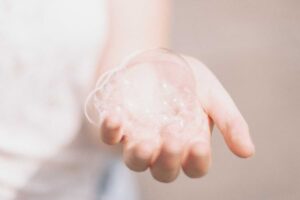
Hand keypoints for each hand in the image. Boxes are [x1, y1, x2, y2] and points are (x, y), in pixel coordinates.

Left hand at [99, 55, 254, 182]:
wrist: (155, 59)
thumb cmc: (186, 78)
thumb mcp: (212, 94)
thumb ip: (229, 121)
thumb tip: (248, 152)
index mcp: (189, 143)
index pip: (195, 165)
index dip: (197, 160)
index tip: (198, 143)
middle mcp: (163, 147)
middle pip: (164, 171)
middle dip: (168, 160)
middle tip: (173, 137)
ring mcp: (138, 138)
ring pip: (135, 162)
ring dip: (139, 156)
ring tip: (145, 141)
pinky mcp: (118, 126)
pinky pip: (109, 138)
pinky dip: (111, 131)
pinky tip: (116, 118)